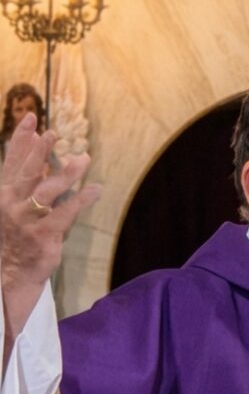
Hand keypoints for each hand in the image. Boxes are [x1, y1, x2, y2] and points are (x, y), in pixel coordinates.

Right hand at [0, 113, 99, 354]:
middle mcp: (11, 204)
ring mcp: (27, 219)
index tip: (31, 118)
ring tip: (83, 158)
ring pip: (48, 189)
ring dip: (67, 172)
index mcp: (3, 195)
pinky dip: (82, 199)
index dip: (21, 140)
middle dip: (41, 150)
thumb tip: (40, 158)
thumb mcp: (14, 209)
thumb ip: (26, 184)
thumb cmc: (15, 240)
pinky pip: (66, 212)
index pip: (11, 162)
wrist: (9, 275)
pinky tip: (96, 189)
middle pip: (28, 171)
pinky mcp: (44, 234)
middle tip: (55, 133)